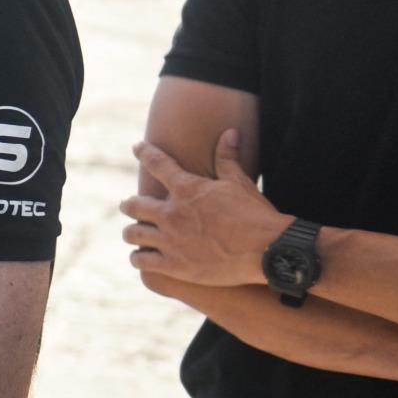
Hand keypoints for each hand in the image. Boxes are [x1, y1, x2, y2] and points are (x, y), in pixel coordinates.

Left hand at [122, 133, 285, 287]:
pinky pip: (141, 260)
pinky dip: (138, 257)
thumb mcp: (240, 183)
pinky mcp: (174, 265)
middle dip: (128, 204)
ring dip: (131, 232)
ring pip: (132, 234)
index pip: (156, 163)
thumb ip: (227, 158)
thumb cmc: (256, 214)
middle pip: (133, 205)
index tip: (137, 147)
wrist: (268, 250)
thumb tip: (229, 133)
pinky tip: (141, 256)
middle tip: (128, 204)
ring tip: (133, 232)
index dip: (144, 152)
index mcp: (187, 189)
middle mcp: (172, 214)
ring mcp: (170, 241)